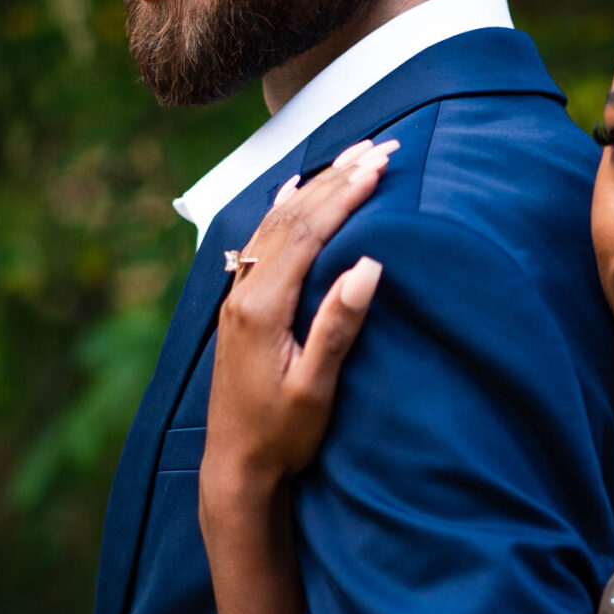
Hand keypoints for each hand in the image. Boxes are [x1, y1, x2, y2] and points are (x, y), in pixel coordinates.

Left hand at [201, 140, 392, 510]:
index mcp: (262, 307)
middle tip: (378, 148)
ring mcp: (237, 297)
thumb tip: (368, 267)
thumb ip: (338, 326)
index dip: (344, 196)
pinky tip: (295, 190)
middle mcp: (244, 292)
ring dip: (316, 187)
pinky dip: (286, 208)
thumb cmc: (281, 435)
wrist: (234, 466)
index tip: (378, 166)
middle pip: (291, 217)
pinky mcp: (241, 306)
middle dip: (336, 179)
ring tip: (351, 156)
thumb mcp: (316, 387)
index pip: (307, 233)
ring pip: (275, 224)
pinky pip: (263, 240)